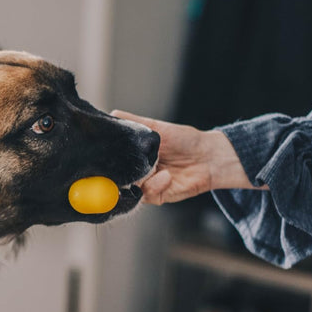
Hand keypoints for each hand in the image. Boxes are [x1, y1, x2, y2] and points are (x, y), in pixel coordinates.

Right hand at [112, 110, 257, 204]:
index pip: (114, 161)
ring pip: (130, 188)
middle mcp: (137, 172)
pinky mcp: (159, 196)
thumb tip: (111, 114)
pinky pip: (148, 195)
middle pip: (117, 178)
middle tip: (121, 165)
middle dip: (117, 173)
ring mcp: (147, 185)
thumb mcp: (155, 127)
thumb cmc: (184, 140)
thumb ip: (133, 122)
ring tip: (152, 166)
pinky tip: (166, 175)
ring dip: (139, 178)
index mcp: (134, 156)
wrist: (209, 155)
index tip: (103, 156)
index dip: (107, 160)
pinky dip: (155, 185)